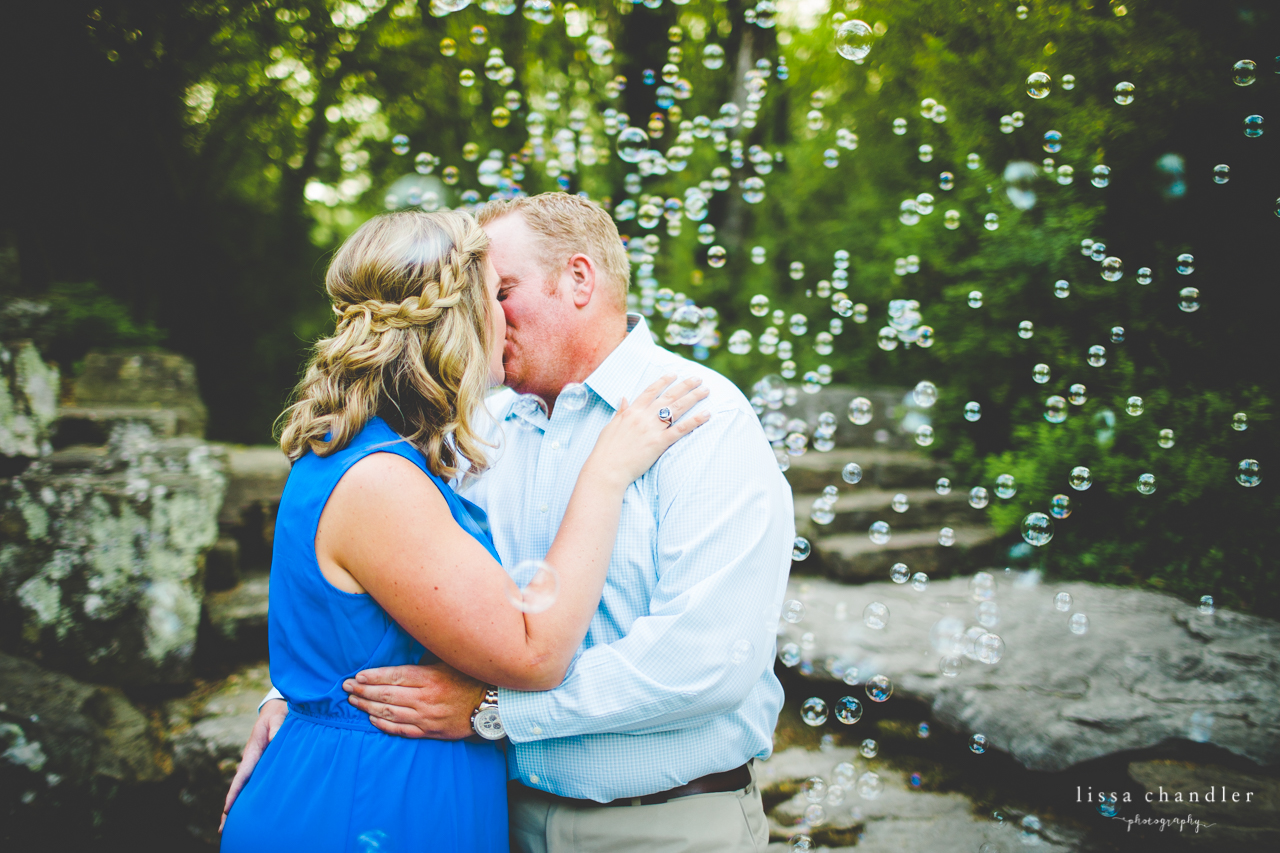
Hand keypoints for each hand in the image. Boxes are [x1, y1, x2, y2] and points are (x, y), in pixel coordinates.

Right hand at [220, 698, 286, 831]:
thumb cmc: (278, 713)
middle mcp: (251, 761)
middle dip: (230, 807)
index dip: (235, 792)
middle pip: (239, 788)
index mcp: (253, 751)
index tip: (226, 808)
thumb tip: (276, 739)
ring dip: (238, 806)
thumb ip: (278, 728)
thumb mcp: (279, 717)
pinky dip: (249, 798)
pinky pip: (255, 784)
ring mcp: (256, 764)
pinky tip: (249, 811)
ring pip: (246, 788)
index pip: (242, 776)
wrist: (277, 709)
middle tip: (221, 829)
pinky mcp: (263, 765)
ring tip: (229, 828)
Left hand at [343, 661, 485, 739]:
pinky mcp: (431, 732)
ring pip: (390, 714)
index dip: (372, 677)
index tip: (356, 676)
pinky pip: (402, 730)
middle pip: (387, 696)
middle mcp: (426, 699)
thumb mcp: (451, 662)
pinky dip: (385, 725)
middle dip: (363, 692)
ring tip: (354, 702)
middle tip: (346, 688)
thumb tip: (404, 651)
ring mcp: (427, 718)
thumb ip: (427, 660)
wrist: (493, 706)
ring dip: (368, 708)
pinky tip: (372, 720)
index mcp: (430, 678)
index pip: (393, 677)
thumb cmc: (472, 679)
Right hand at [589, 375, 709, 485]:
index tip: (674, 374)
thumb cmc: (606, 451)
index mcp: (631, 411)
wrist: (607, 469)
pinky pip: (681, 429)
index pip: (651, 391)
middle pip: (668, 396)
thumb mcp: (610, 426)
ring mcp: (652, 429)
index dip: (664, 381)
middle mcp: (643, 416)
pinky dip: (695, 421)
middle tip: (698, 378)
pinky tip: (707, 414)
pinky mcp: (659, 442)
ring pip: (677, 408)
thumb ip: (620, 412)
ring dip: (693, 397)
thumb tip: (623, 398)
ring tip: (706, 390)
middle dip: (685, 385)